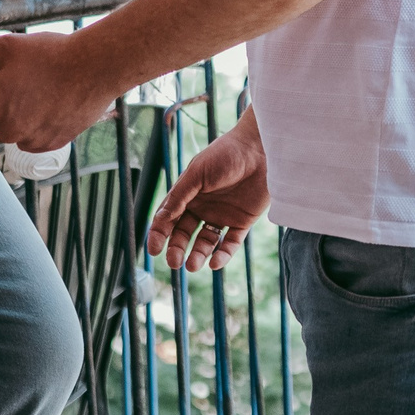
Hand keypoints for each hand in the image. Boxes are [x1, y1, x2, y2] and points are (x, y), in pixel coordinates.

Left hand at [0, 26, 117, 150]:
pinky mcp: (53, 143)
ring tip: (33, 89)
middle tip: (10, 82)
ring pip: (9, 131)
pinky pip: (32, 138)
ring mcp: (33, 140)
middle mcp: (9, 131)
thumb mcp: (7, 46)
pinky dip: (35, 124)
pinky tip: (49, 102)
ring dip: (14, 116)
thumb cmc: (50, 54)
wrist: (98, 67)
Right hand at [147, 111, 268, 272]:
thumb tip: (160, 218)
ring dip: (198, 255)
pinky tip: (215, 263)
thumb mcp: (197, 173)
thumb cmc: (226, 154)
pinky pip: (231, 242)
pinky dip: (223, 254)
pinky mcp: (243, 221)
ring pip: (206, 241)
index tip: (154, 250)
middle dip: (177, 248)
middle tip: (173, 262)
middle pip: (184, 233)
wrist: (261, 149)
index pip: (168, 218)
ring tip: (192, 266)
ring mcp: (223, 215)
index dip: (159, 234)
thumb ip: (180, 196)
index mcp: (188, 194)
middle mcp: (203, 207)